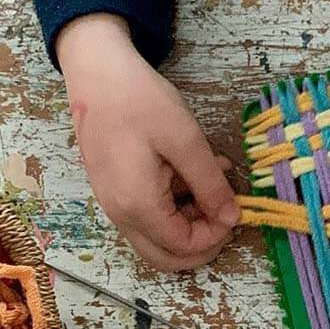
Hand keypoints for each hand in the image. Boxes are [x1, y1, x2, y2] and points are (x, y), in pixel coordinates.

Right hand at [56, 13, 239, 271]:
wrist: (95, 71)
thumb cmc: (139, 100)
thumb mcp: (186, 140)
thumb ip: (210, 185)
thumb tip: (231, 218)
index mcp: (138, 205)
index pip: (184, 246)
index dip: (215, 236)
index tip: (234, 210)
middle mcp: (120, 214)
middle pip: (165, 257)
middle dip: (202, 245)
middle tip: (226, 217)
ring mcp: (113, 204)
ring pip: (157, 239)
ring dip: (190, 222)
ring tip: (215, 184)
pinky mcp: (114, 190)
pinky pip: (147, 215)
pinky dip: (175, 205)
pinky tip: (194, 173)